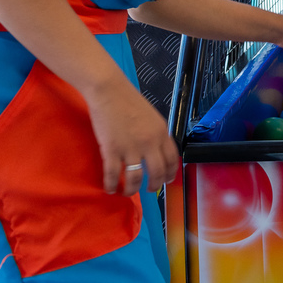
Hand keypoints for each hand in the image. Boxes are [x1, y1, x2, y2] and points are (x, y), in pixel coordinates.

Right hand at [83, 75, 179, 196]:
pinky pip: (113, 175)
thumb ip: (156, 134)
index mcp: (162, 133)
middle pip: (157, 172)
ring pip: (136, 178)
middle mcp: (150, 142)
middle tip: (149, 190)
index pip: (172, 159)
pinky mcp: (112, 150)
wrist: (110, 90)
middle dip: (155, 185)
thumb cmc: (129, 101)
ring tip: (127, 192)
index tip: (167, 181)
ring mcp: (131, 147)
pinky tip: (110, 189)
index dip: (170, 173)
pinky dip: (112, 185)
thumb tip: (157, 150)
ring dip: (132, 189)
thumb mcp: (152, 117)